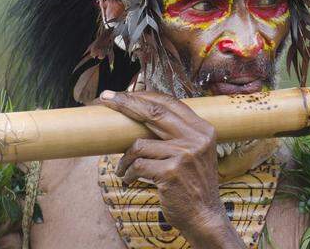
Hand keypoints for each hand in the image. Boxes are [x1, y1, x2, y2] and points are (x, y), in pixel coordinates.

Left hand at [98, 90, 244, 247]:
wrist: (204, 215)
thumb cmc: (192, 183)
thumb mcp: (195, 152)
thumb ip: (178, 134)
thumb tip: (141, 115)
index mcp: (202, 129)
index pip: (170, 103)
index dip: (144, 96)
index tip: (122, 93)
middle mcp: (196, 138)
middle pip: (154, 113)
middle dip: (126, 104)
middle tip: (104, 98)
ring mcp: (184, 155)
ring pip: (139, 144)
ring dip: (124, 158)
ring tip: (123, 168)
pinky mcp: (171, 172)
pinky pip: (137, 165)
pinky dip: (128, 173)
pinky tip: (129, 179)